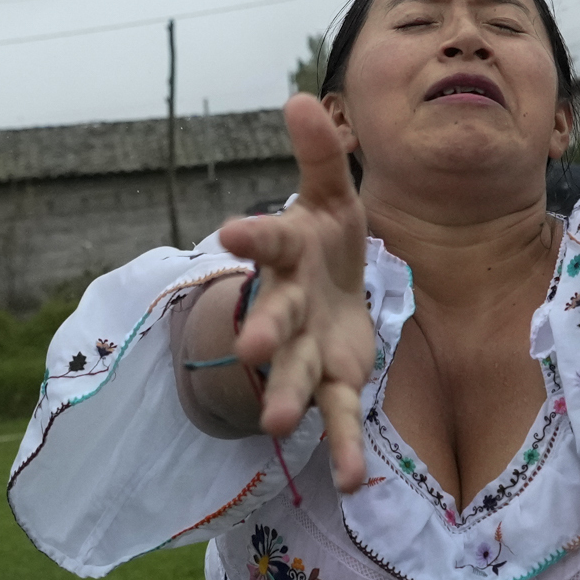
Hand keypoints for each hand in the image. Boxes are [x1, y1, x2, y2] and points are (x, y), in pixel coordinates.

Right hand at [216, 96, 379, 491]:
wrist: (332, 292)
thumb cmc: (326, 240)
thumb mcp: (331, 195)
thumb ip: (321, 154)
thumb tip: (300, 96)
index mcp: (288, 254)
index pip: (267, 241)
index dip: (251, 237)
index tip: (229, 233)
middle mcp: (288, 306)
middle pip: (273, 319)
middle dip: (262, 331)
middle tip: (248, 344)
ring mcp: (307, 350)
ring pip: (293, 376)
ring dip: (284, 399)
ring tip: (276, 425)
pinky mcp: (335, 381)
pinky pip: (340, 417)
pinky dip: (344, 450)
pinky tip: (350, 483)